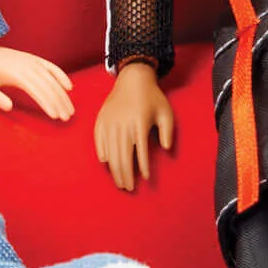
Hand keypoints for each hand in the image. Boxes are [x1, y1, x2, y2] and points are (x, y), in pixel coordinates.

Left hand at [0, 45, 74, 121]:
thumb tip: (10, 107)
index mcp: (15, 74)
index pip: (37, 90)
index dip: (47, 103)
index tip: (55, 116)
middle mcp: (27, 66)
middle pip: (48, 85)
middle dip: (59, 102)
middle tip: (66, 118)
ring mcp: (31, 61)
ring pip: (52, 78)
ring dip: (63, 94)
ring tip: (70, 110)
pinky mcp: (32, 59)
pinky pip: (50, 66)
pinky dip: (61, 75)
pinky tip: (69, 87)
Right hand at [94, 62, 175, 192]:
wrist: (132, 78)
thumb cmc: (152, 97)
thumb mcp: (166, 112)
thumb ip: (168, 132)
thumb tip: (166, 149)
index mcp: (139, 123)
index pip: (140, 152)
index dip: (142, 168)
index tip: (145, 180)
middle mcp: (122, 125)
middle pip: (122, 157)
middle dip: (125, 175)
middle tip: (128, 188)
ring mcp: (109, 123)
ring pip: (110, 153)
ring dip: (114, 170)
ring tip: (119, 182)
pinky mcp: (101, 121)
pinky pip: (99, 142)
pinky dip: (103, 154)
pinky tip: (107, 163)